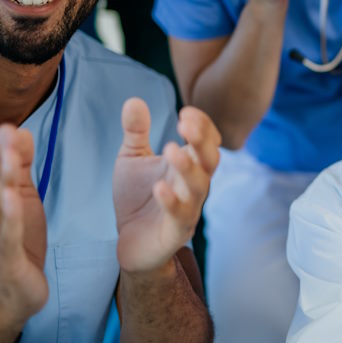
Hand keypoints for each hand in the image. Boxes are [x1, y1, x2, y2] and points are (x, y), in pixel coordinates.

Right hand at [0, 126, 47, 322]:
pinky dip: (9, 216)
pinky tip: (12, 197)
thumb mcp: (22, 198)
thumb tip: (19, 131)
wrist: (13, 292)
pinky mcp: (6, 258)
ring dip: (2, 180)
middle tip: (6, 132)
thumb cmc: (18, 240)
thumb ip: (21, 167)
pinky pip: (7, 235)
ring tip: (9, 157)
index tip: (7, 126)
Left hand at [113, 99, 220, 273]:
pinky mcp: (176, 231)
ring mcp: (188, 207)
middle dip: (201, 141)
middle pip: (210, 159)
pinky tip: (159, 187)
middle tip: (185, 124)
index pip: (207, 140)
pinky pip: (180, 215)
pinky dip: (172, 200)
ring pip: (199, 186)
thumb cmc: (137, 198)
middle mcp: (194, 184)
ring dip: (188, 168)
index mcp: (189, 163)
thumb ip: (136, 132)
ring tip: (171, 150)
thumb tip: (134, 99)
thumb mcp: (132, 159)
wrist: (131, 242)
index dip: (201, 125)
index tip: (184, 112)